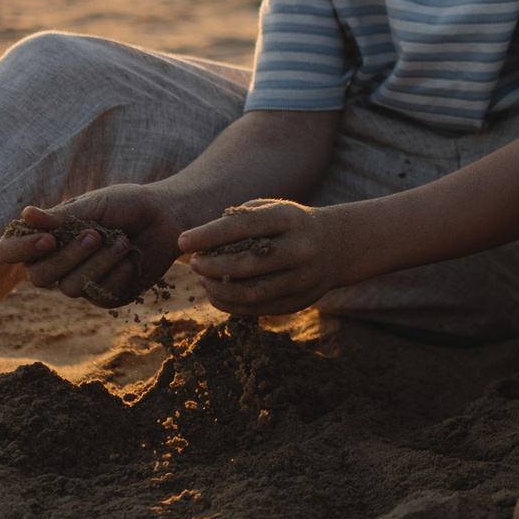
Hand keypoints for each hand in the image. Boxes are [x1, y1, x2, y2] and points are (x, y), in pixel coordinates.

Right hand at [0, 183, 190, 308]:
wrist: (167, 217)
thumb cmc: (127, 204)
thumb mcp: (96, 204)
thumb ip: (63, 216)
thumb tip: (26, 214)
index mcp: (46, 236)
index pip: (9, 251)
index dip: (21, 249)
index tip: (48, 239)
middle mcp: (57, 263)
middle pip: (38, 277)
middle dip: (68, 256)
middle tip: (96, 234)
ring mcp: (80, 282)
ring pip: (69, 288)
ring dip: (98, 263)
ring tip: (123, 241)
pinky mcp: (106, 295)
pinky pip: (100, 294)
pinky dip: (117, 273)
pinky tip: (132, 258)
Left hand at [179, 198, 341, 318]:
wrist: (336, 246)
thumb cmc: (290, 224)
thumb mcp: (271, 209)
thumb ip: (239, 219)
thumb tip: (200, 241)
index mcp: (290, 219)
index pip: (243, 227)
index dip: (209, 235)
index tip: (182, 241)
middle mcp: (300, 250)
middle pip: (246, 264)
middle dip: (211, 265)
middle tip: (193, 262)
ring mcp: (302, 279)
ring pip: (251, 293)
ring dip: (218, 289)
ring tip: (202, 279)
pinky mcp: (299, 302)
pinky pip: (258, 309)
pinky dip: (230, 304)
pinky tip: (216, 293)